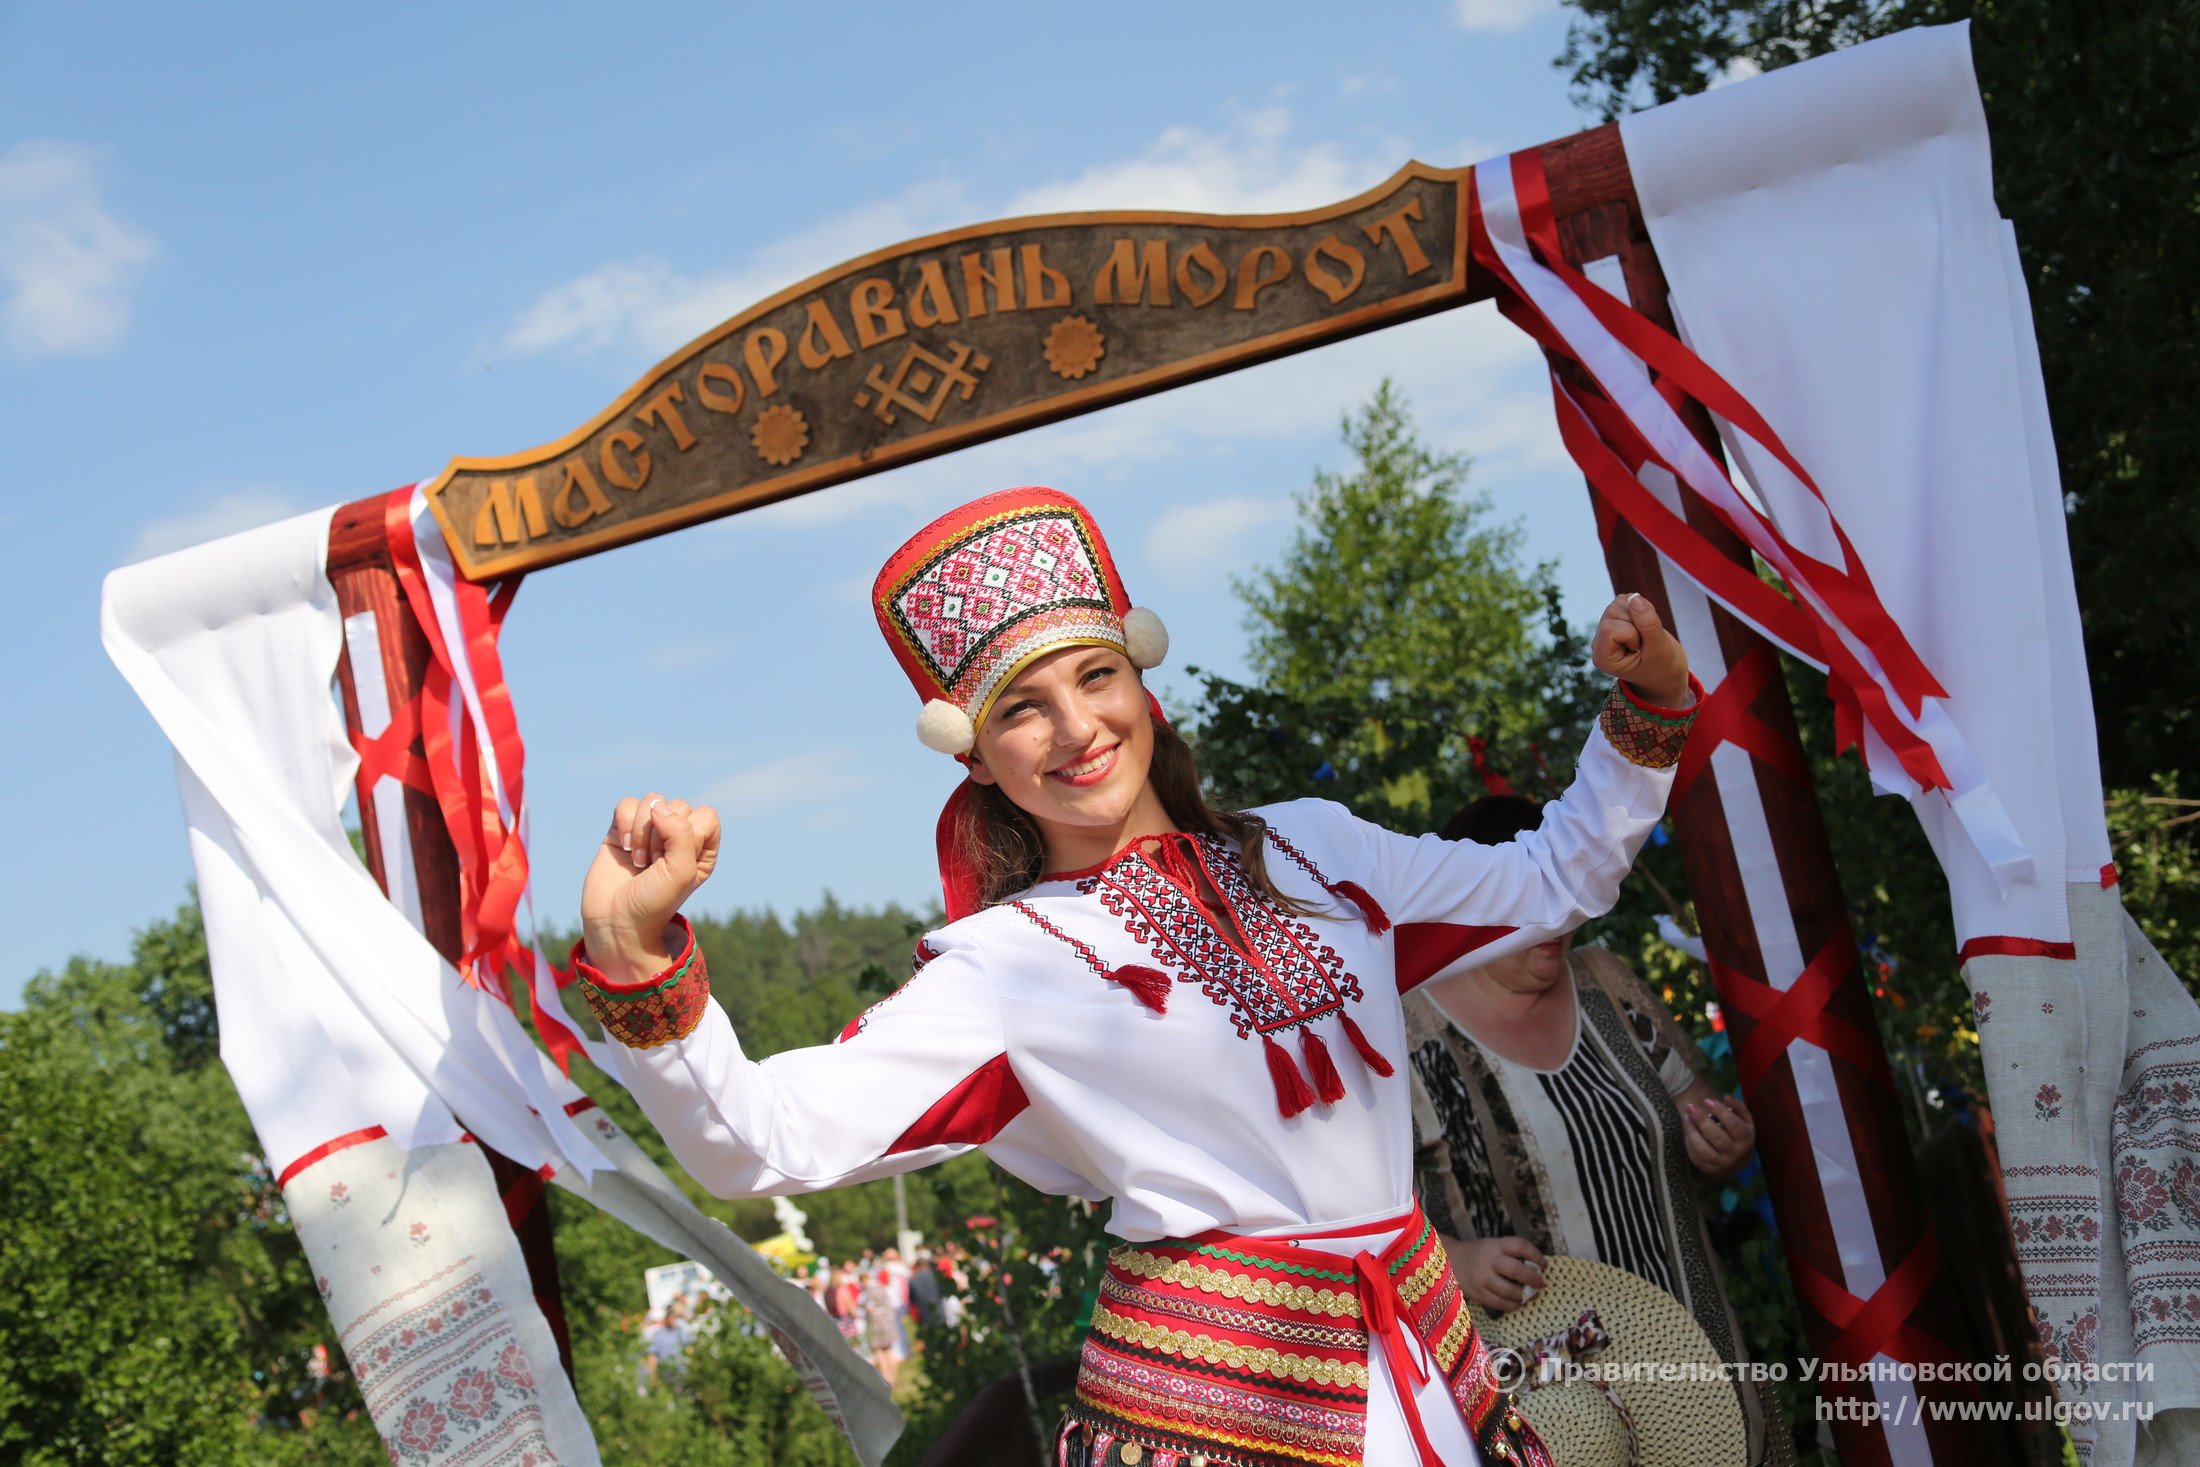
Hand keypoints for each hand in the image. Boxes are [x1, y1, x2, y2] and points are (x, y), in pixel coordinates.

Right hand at [579, 793, 720, 981]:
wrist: (616, 920)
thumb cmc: (655, 902)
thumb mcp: (681, 871)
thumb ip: (681, 833)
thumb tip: (658, 806)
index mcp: (700, 848)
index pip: (706, 816)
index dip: (690, 833)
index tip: (677, 861)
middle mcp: (677, 837)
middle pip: (677, 806)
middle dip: (663, 836)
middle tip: (654, 865)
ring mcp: (649, 831)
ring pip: (651, 801)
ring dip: (643, 830)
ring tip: (639, 859)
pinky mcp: (622, 829)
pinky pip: (626, 804)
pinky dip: (624, 822)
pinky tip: (624, 846)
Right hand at [1443, 1234, 1545, 1312]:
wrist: (1450, 1262)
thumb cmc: (1478, 1254)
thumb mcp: (1492, 1246)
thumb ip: (1511, 1255)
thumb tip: (1537, 1268)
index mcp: (1495, 1245)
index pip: (1520, 1246)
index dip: (1536, 1255)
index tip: (1544, 1265)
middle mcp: (1489, 1261)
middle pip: (1517, 1270)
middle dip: (1533, 1278)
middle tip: (1541, 1283)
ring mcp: (1483, 1279)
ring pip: (1510, 1291)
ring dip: (1525, 1295)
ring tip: (1532, 1295)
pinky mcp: (1479, 1294)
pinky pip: (1501, 1303)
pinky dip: (1514, 1305)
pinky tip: (1519, 1302)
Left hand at [1592, 593, 1690, 707]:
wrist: (1667, 672)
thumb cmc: (1663, 668)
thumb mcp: (1660, 649)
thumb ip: (1648, 625)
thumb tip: (1635, 598)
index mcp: (1602, 658)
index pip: (1610, 628)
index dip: (1632, 633)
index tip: (1641, 649)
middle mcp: (1598, 642)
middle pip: (1613, 612)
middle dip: (1637, 622)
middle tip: (1647, 643)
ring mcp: (1606, 629)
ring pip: (1620, 603)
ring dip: (1640, 615)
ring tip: (1647, 636)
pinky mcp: (1616, 618)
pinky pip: (1627, 599)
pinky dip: (1642, 608)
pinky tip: (1646, 627)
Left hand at [1682, 1091, 1756, 1176]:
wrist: (1736, 1160)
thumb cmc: (1737, 1133)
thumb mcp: (1743, 1120)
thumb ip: (1738, 1106)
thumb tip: (1726, 1097)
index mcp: (1746, 1139)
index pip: (1734, 1125)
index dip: (1721, 1112)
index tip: (1707, 1100)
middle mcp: (1735, 1153)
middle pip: (1718, 1137)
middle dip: (1702, 1120)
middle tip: (1691, 1106)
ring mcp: (1722, 1163)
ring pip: (1704, 1149)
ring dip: (1692, 1132)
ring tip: (1686, 1116)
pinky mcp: (1709, 1168)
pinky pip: (1695, 1156)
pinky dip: (1688, 1142)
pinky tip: (1686, 1128)